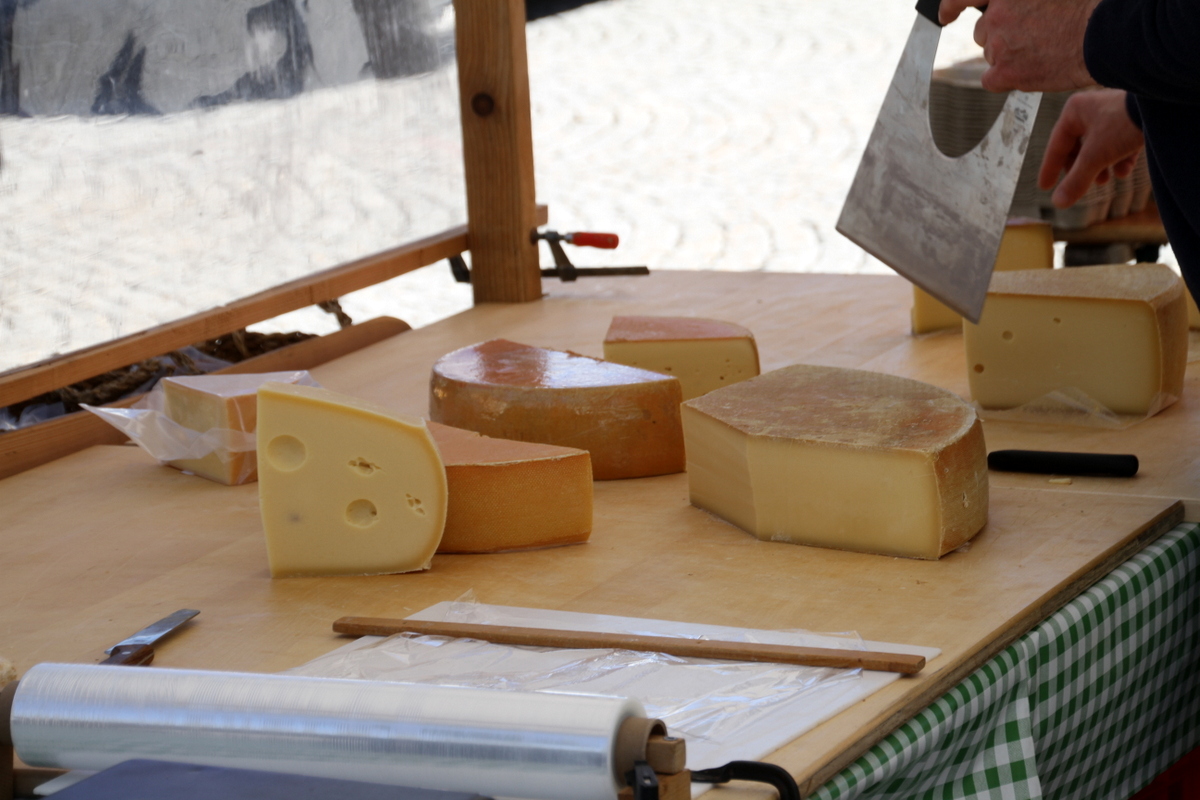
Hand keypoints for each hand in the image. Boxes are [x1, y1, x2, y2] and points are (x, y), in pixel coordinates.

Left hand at [938, 0, 1100, 91]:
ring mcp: (998, 42)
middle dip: (1000, 35)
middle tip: (1030, 37)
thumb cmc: (1087, 7)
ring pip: (991, 54)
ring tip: (1040, 51)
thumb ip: (1024, 1)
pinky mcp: (1003, 70)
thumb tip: (1015, 8)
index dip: (951, 6)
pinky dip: (1006, 78)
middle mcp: (997, 13)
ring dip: (1008, 55)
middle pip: (984, 31)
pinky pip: (991, 79)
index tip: (946, 15)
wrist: (1104, 35)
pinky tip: (1029, 71)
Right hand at [1038, 89, 1143, 207]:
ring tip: (1104, 181)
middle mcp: (1090, 109)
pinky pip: (1118, 142)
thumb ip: (1075, 181)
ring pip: (1098, 147)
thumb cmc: (1123, 124)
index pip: (1056, 146)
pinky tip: (1124, 171)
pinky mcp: (1131, 118)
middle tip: (1080, 186)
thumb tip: (1058, 203)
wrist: (1163, 107)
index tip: (1045, 186)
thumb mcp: (1095, 157)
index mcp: (1074, 112)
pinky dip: (1118, 159)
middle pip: (1078, 147)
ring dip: (1100, 167)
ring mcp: (1112, 113)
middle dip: (1081, 169)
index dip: (1050, 169)